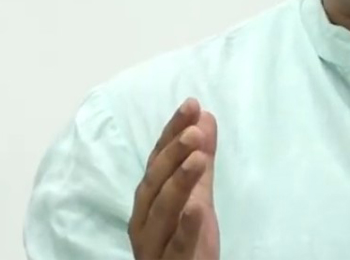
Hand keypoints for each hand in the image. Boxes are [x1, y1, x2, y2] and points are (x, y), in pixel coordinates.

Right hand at [129, 98, 219, 259]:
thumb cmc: (186, 239)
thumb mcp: (198, 195)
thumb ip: (201, 159)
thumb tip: (205, 117)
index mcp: (148, 199)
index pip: (158, 159)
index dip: (172, 132)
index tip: (191, 105)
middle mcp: (143, 218)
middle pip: (155, 182)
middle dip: (173, 154)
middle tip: (194, 130)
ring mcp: (153, 243)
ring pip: (161, 210)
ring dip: (178, 182)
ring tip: (198, 158)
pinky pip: (177, 244)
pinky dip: (186, 226)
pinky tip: (197, 207)